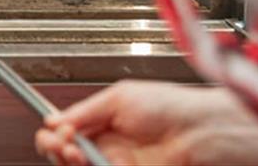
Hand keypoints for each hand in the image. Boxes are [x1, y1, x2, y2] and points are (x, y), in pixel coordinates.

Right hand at [35, 80, 257, 165]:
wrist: (203, 133)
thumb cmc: (172, 106)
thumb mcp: (120, 97)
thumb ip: (85, 111)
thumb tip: (54, 120)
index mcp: (103, 121)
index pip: (66, 131)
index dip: (54, 134)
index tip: (54, 132)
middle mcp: (108, 145)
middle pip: (66, 155)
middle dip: (57, 149)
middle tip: (64, 144)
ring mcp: (117, 164)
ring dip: (70, 160)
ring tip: (76, 152)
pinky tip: (91, 161)